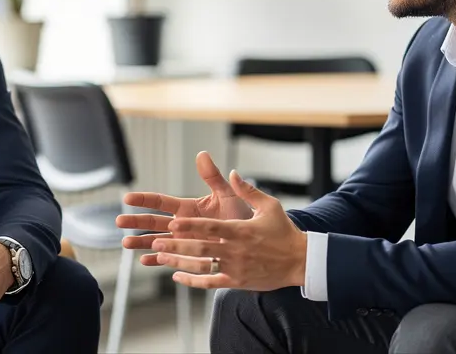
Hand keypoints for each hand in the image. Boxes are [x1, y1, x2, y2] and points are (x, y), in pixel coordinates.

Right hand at [117, 151, 253, 266]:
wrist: (253, 241)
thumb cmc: (242, 216)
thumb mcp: (227, 195)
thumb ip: (213, 177)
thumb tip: (202, 154)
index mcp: (188, 208)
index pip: (161, 202)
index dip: (144, 200)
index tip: (127, 198)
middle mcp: (182, 224)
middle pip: (153, 222)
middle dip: (135, 222)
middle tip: (118, 222)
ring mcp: (184, 241)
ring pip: (157, 241)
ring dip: (142, 242)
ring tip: (125, 243)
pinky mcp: (190, 256)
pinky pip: (170, 259)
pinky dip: (158, 261)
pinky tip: (145, 261)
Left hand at [151, 169, 307, 290]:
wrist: (300, 261)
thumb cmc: (284, 231)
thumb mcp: (270, 206)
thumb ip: (247, 190)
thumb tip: (232, 172)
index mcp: (240, 230)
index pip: (211, 227)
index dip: (191, 226)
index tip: (174, 223)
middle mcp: (235, 249)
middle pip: (201, 247)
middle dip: (177, 245)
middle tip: (155, 241)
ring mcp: (235, 267)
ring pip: (201, 266)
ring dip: (179, 262)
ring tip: (159, 257)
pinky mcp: (237, 281)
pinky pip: (210, 282)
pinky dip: (192, 281)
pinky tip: (177, 276)